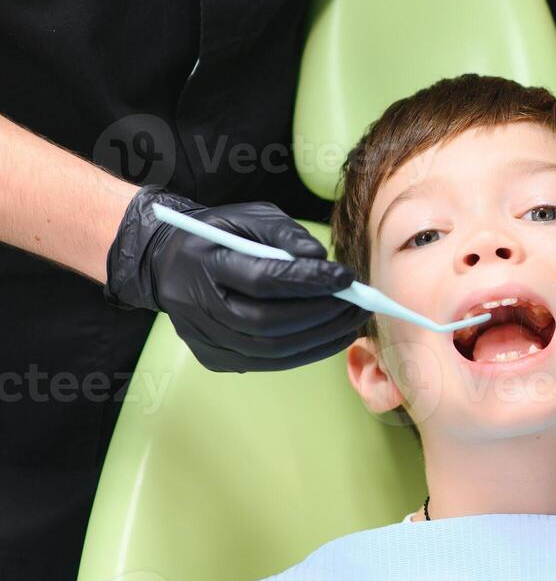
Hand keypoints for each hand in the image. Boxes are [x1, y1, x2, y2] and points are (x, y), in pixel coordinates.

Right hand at [103, 186, 368, 372]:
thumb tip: (322, 260)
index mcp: (203, 264)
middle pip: (269, 323)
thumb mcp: (249, 218)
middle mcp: (199, 307)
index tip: (346, 277)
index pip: (262, 281)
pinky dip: (306, 351)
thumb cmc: (220, 235)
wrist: (171, 263)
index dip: (308, 282)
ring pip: (272, 349)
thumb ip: (286, 235)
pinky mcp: (216, 358)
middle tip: (358, 304)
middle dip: (321, 315)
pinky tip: (332, 336)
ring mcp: (205, 338)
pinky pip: (270, 362)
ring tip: (352, 321)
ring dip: (321, 337)